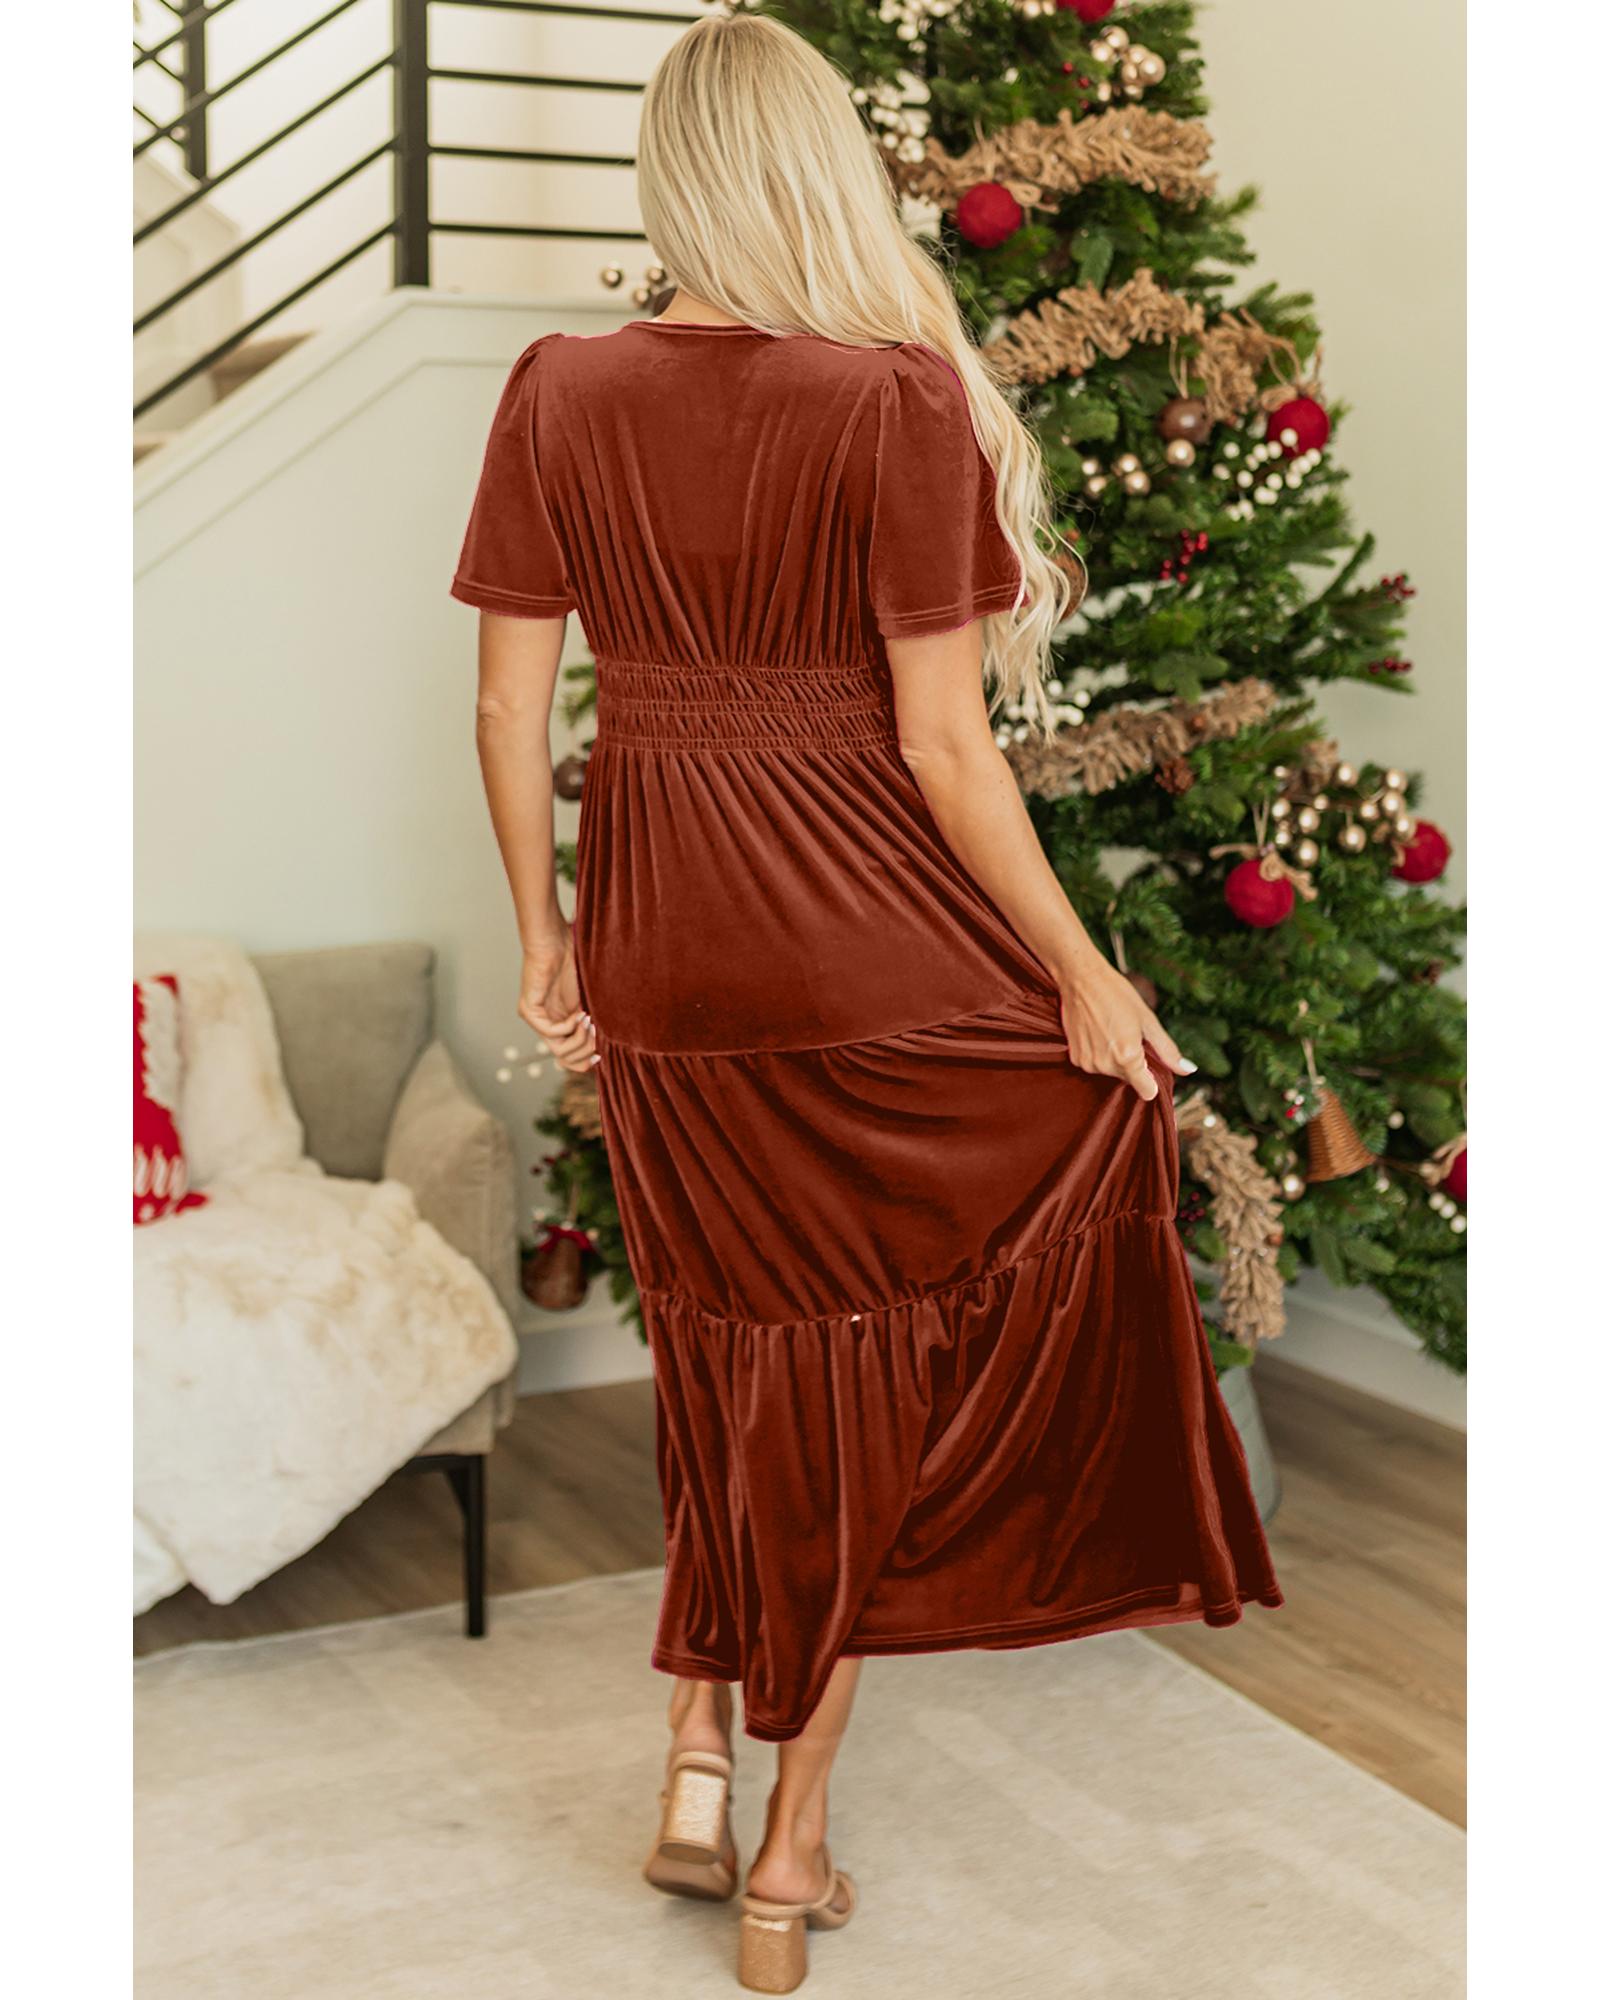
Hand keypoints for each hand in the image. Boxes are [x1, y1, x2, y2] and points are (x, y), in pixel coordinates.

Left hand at [519, 929, 596, 1072]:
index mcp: (560, 1024)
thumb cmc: (574, 964)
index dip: (586, 1061)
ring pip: (559, 1052)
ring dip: (580, 1040)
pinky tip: (580, 1013)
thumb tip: (608, 1048)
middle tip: (598, 1033)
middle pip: (565, 1060)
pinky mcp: (528, 1012)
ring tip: (590, 1021)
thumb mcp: (589, 1002)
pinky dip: (570, 1026)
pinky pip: (552, 1033)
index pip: (569, 1059)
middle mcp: (546, 1026)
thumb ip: (594, 1024)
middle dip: (587, 1051)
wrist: (556, 942)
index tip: (602, 1052)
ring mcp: (535, 1020)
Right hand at [1056, 957, 1192, 1101]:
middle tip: (1128, 1035)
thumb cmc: (1117, 995)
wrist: (1081, 979)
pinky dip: (1099, 1054)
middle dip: (1134, 1064)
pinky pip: (1096, 1065)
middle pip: (1129, 1080)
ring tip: (1111, 1031)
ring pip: (1112, 1072)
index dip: (1153, 1080)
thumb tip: (1189, 1069)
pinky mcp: (1075, 1058)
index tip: (1150, 1063)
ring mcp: (1087, 1063)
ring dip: (1115, 1058)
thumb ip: (1168, 1051)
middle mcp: (1105, 1065)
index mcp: (1127, 1057)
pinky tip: (1097, 1033)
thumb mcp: (1148, 1021)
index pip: (1147, 1092)